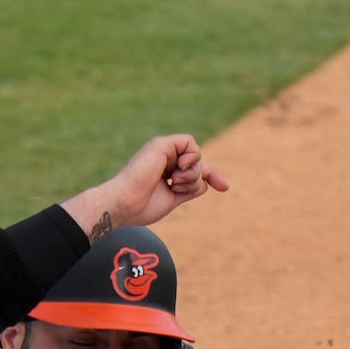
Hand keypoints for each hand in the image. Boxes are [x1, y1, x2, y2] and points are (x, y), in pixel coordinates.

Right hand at [64, 135, 229, 239]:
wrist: (124, 204)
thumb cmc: (142, 206)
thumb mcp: (174, 198)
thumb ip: (190, 189)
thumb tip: (206, 183)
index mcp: (165, 170)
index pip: (194, 169)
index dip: (211, 176)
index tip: (225, 186)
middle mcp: (164, 158)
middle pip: (197, 163)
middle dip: (199, 177)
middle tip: (180, 189)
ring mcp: (162, 150)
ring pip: (196, 155)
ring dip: (192, 174)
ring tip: (174, 183)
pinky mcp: (161, 144)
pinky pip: (189, 142)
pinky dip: (191, 158)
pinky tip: (179, 170)